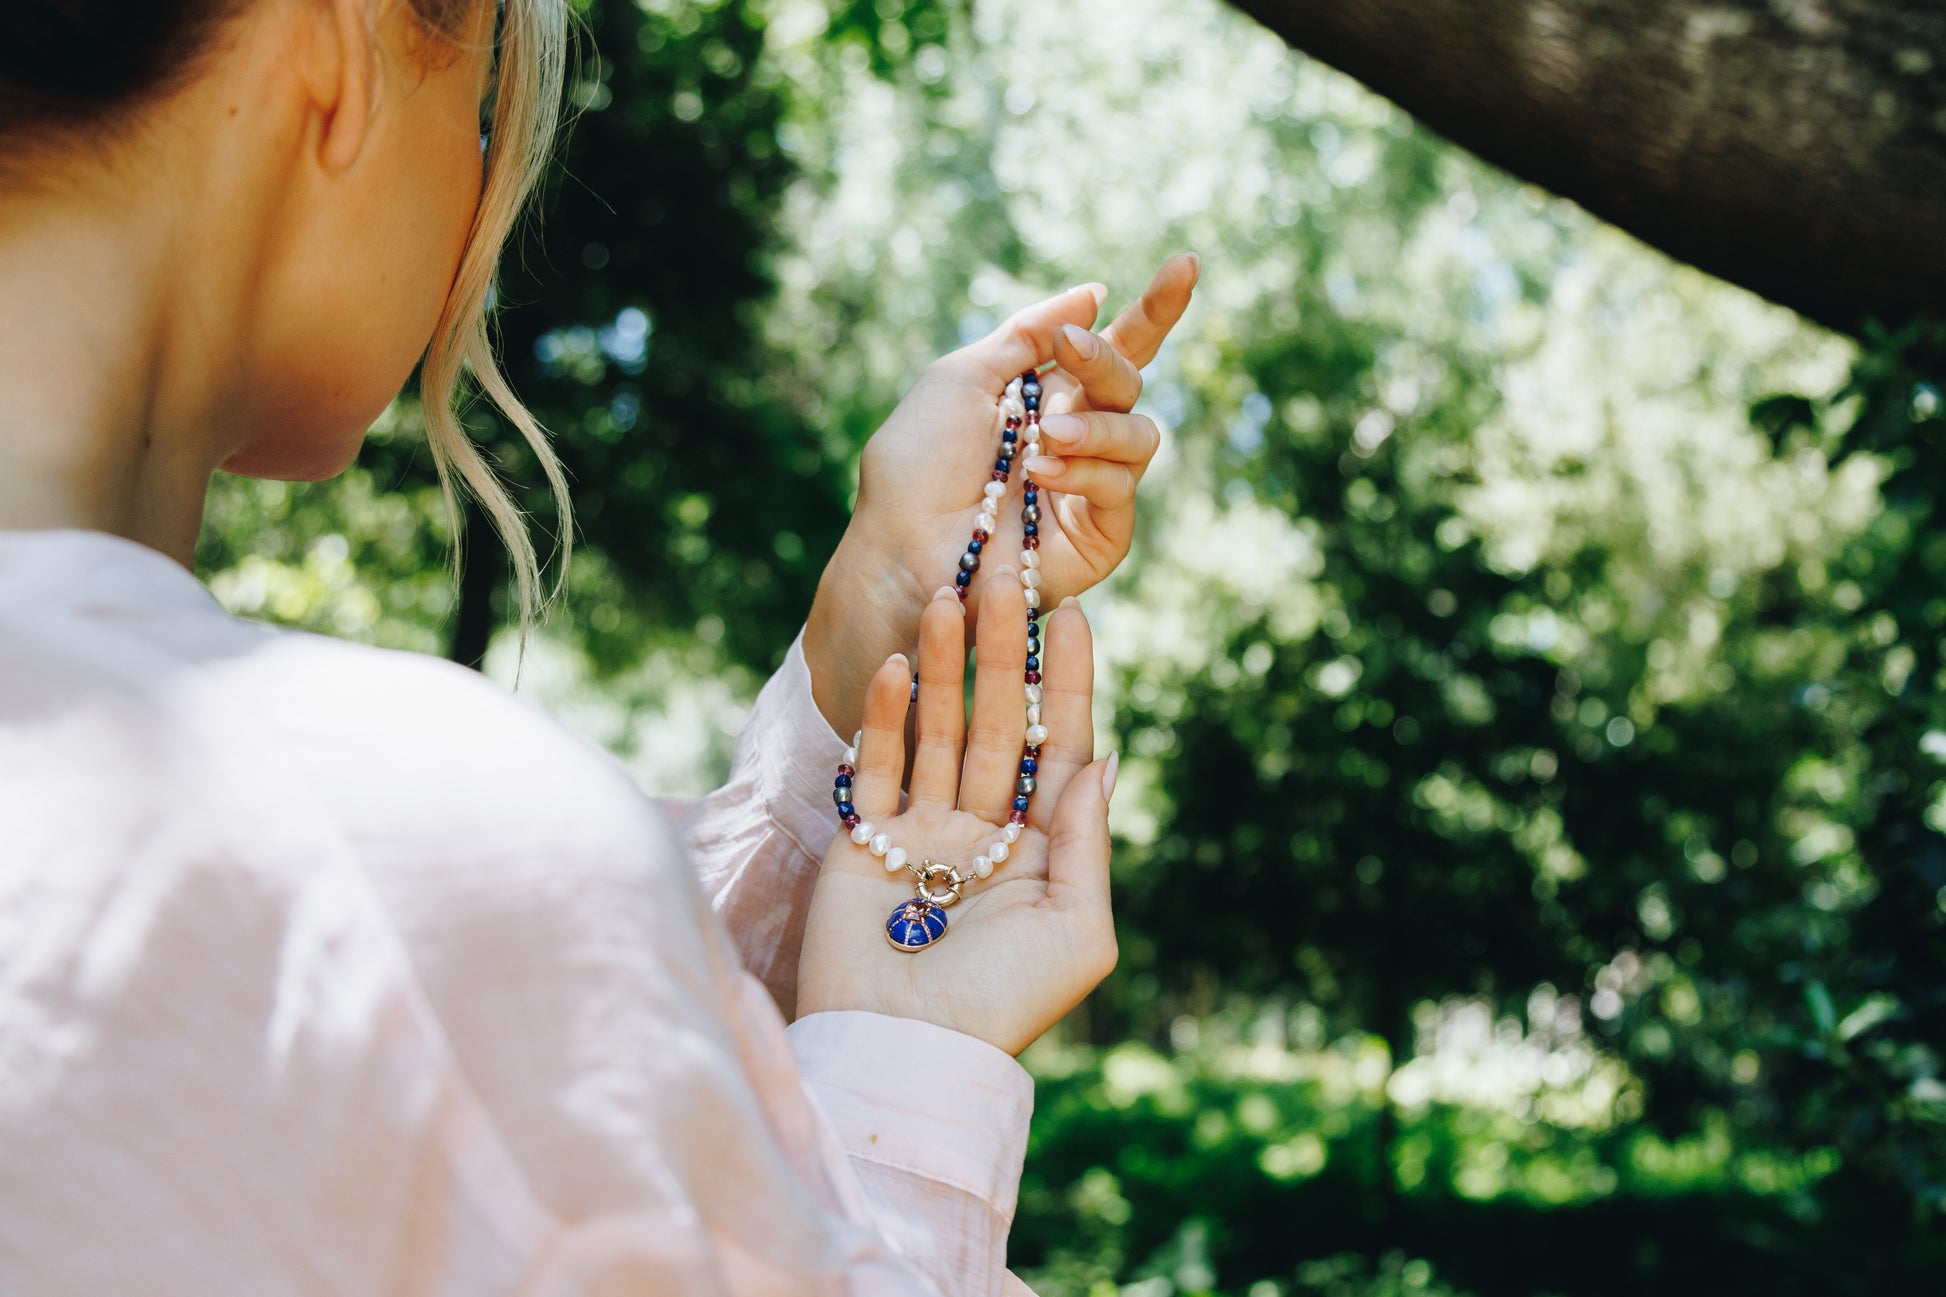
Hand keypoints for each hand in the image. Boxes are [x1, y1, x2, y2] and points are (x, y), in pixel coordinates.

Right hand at [796, 575, 1118, 1056]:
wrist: (902, 1054)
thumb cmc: (1001, 1005)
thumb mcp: (1078, 930)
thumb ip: (1088, 843)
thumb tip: (1101, 759)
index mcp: (1042, 852)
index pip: (1060, 747)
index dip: (1069, 681)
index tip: (1073, 614)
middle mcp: (985, 833)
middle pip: (999, 724)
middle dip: (1002, 652)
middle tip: (1003, 578)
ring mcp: (923, 833)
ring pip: (938, 730)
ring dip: (942, 665)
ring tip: (944, 597)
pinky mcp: (865, 840)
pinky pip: (877, 765)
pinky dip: (884, 715)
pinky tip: (892, 664)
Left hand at [804, 253, 1199, 733]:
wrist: (898, 547)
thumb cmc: (916, 466)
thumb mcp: (962, 377)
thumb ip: (1027, 335)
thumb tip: (1094, 293)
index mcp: (1045, 394)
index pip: (1114, 346)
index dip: (1154, 308)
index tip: (1184, 263)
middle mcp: (1076, 436)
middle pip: (1130, 382)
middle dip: (1106, 360)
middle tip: (1071, 351)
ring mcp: (1091, 488)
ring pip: (1140, 436)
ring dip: (1096, 426)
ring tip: (1046, 437)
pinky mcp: (1099, 538)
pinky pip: (1121, 490)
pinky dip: (1086, 473)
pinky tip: (1043, 474)